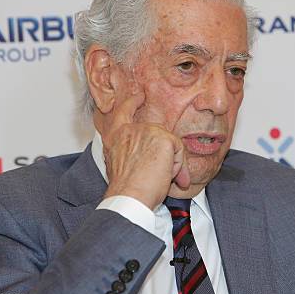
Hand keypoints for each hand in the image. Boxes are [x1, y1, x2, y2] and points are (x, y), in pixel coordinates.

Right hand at [101, 91, 189, 209]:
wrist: (128, 197)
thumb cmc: (126, 189)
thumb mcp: (122, 166)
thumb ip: (135, 154)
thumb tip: (159, 162)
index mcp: (116, 136)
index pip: (123, 112)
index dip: (132, 102)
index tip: (139, 96)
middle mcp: (129, 130)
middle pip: (157, 134)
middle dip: (165, 156)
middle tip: (162, 176)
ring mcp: (146, 131)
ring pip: (169, 144)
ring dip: (170, 164)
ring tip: (160, 179)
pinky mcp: (162, 138)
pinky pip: (178, 150)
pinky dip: (177, 166)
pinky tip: (166, 176)